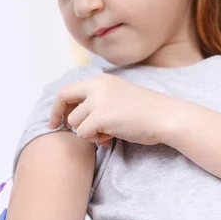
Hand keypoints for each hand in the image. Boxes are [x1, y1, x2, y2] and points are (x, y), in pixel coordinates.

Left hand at [49, 73, 181, 146]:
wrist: (165, 116)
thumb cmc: (145, 112)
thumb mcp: (117, 97)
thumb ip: (96, 102)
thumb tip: (72, 118)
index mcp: (100, 80)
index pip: (68, 89)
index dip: (58, 105)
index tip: (55, 119)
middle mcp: (97, 86)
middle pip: (64, 100)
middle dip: (58, 116)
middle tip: (57, 127)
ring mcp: (98, 101)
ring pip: (74, 122)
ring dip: (86, 132)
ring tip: (105, 133)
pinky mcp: (101, 117)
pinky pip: (83, 133)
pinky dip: (94, 139)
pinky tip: (110, 137)